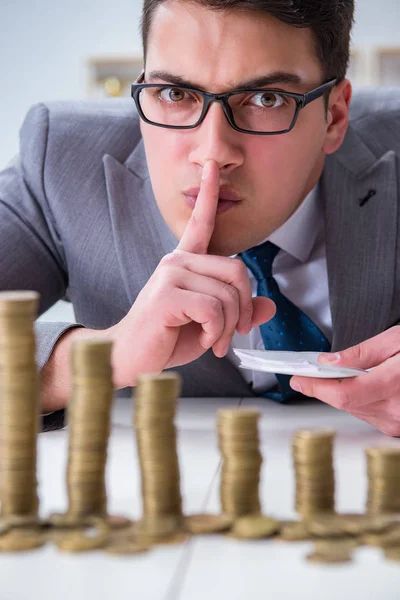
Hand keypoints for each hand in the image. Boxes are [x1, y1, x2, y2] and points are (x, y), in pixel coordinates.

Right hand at [110, 160, 275, 386]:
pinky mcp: (166, 294)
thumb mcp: (210, 325)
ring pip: (227, 295)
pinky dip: (216, 332)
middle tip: (234, 332)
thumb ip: (238, 312)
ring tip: (212, 341)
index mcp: (184, 262)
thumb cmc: (165, 338)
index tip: (213, 166)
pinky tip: (203, 341)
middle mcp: (176, 261)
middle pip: (237, 270)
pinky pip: (214, 309)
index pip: (201, 222)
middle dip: (244, 308)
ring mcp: (170, 274)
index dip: (209, 193)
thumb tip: (269, 307)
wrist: (129, 359)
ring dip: (228, 327)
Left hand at [289, 327, 399, 435]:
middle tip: (312, 371)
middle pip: (345, 403)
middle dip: (326, 386)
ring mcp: (398, 423)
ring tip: (347, 374)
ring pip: (354, 410)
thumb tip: (329, 362)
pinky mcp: (398, 427)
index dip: (315, 386)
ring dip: (343, 393)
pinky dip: (360, 400)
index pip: (342, 393)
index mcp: (396, 386)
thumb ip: (360, 353)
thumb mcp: (396, 340)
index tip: (298, 378)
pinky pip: (368, 415)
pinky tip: (366, 386)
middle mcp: (397, 411)